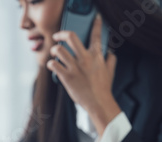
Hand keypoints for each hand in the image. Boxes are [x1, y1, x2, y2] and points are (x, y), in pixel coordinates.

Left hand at [47, 15, 120, 135]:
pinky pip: (53, 65)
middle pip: (71, 37)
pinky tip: (53, 65)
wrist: (98, 103)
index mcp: (96, 56)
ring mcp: (75, 68)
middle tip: (57, 36)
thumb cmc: (104, 88)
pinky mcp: (66, 77)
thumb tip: (109, 52)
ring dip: (54, 50)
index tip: (96, 18)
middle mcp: (85, 59)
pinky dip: (51, 63)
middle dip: (61, 33)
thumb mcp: (110, 71)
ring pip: (59, 50)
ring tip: (55, 53)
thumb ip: (110, 59)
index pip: (96, 35)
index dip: (96, 24)